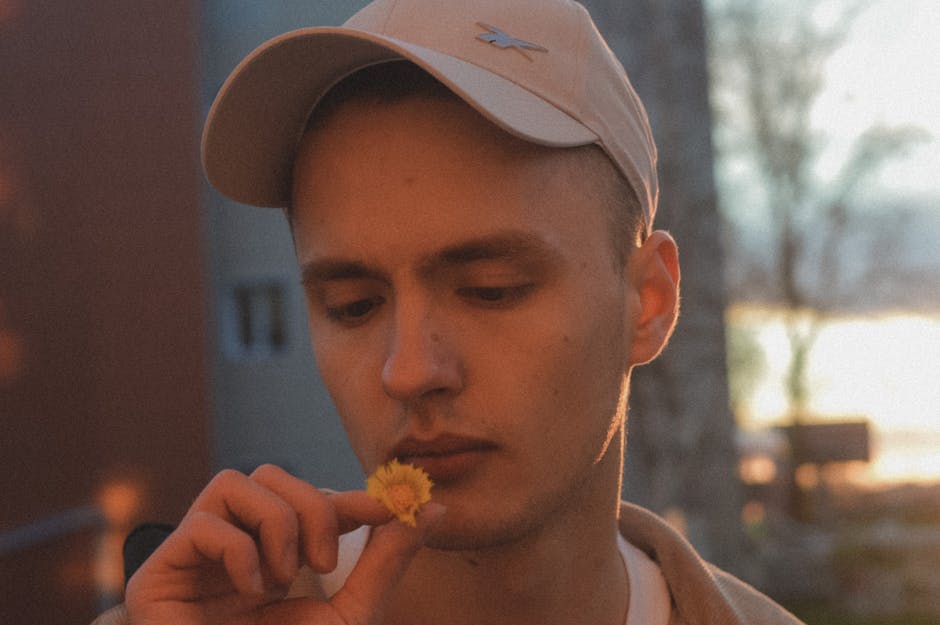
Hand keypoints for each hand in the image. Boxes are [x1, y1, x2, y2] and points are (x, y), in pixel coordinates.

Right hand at [124, 464, 443, 624]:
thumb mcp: (351, 615)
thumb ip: (387, 562)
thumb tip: (434, 509)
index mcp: (276, 557)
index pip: (313, 501)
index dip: (355, 495)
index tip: (398, 500)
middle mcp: (234, 547)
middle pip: (272, 475)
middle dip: (311, 509)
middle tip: (324, 563)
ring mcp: (194, 558)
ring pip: (235, 482)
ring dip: (275, 524)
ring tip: (283, 578)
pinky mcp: (158, 575)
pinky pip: (203, 523)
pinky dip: (239, 550)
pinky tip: (253, 589)